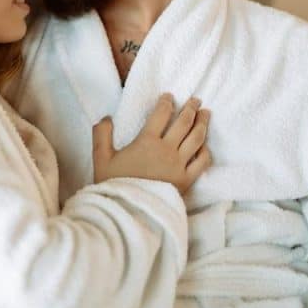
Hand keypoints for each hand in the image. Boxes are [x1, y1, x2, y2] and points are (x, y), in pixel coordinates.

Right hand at [91, 94, 211, 193]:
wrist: (128, 210)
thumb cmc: (113, 184)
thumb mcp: (100, 158)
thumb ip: (101, 134)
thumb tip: (106, 118)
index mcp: (147, 141)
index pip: (161, 114)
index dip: (166, 102)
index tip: (169, 96)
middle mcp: (167, 150)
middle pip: (184, 123)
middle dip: (191, 108)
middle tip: (196, 99)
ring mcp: (179, 165)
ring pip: (196, 139)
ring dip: (202, 123)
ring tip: (206, 113)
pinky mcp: (186, 180)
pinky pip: (202, 162)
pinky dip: (205, 150)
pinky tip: (205, 145)